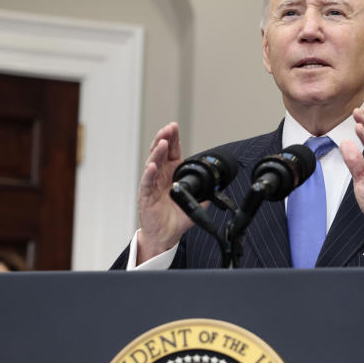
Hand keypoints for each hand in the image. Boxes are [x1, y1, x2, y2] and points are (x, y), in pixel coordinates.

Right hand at [136, 123, 194, 262]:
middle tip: (168, 128)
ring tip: (163, 143)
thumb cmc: (176, 218)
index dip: (173, 139)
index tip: (174, 126)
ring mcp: (152, 184)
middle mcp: (160, 176)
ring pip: (153, 164)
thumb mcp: (195, 203)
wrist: (166, 235)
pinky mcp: (146, 196)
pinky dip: (149, 173)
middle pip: (160, 153)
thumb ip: (204, 193)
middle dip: (164, 139)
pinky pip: (147, 182)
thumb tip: (217, 187)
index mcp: (171, 174)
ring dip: (157, 152)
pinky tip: (152, 165)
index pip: (172, 152)